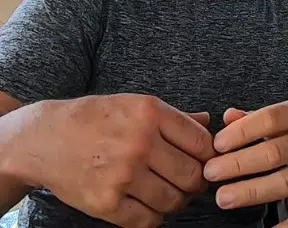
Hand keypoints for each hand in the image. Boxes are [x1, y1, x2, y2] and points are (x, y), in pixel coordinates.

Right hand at [8, 94, 215, 227]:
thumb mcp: (135, 104)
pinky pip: (147, 220)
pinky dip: (154, 217)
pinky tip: (149, 206)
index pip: (202, 143)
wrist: (44, 137)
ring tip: (170, 194)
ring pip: (173, 200)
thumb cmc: (95, 118)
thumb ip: (175, 116)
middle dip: (197, 183)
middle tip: (192, 183)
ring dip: (177, 202)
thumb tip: (208, 121)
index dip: (210, 156)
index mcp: (151, 113)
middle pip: (192, 175)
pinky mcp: (105, 202)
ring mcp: (122, 174)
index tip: (206, 162)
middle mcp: (140, 143)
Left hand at [203, 99, 287, 226]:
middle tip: (210, 172)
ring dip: (249, 192)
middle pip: (273, 153)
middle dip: (238, 164)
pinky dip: (286, 226)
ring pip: (283, 182)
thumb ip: (253, 118)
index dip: (242, 132)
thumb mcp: (280, 120)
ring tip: (223, 197)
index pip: (270, 118)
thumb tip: (229, 116)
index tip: (217, 144)